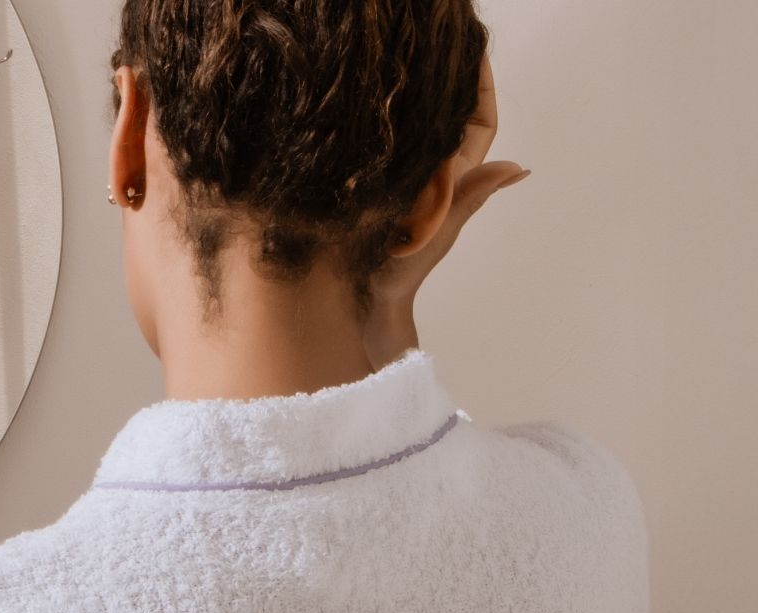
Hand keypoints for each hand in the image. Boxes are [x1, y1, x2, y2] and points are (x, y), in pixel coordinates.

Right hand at [371, 56, 529, 311]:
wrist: (361, 300)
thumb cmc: (402, 273)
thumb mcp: (441, 231)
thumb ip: (470, 197)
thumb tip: (520, 168)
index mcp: (451, 178)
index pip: (478, 123)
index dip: (481, 88)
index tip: (475, 53)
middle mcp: (429, 171)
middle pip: (447, 116)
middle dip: (448, 80)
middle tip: (441, 43)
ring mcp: (399, 175)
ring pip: (415, 125)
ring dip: (414, 93)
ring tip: (407, 58)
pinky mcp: (369, 180)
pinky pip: (383, 141)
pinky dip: (381, 117)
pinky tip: (370, 96)